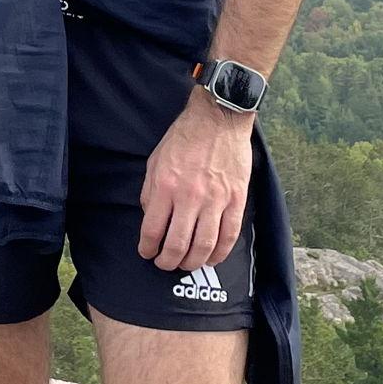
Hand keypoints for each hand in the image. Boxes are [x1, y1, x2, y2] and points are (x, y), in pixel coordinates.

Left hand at [138, 93, 251, 273]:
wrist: (218, 119)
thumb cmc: (184, 138)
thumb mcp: (155, 160)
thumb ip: (150, 191)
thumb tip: (149, 218)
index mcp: (166, 186)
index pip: (152, 229)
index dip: (147, 248)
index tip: (146, 253)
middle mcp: (190, 196)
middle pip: (178, 244)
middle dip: (168, 261)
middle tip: (164, 264)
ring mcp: (216, 200)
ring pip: (204, 246)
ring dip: (193, 262)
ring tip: (185, 264)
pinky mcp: (236, 200)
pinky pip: (229, 236)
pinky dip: (220, 254)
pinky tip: (211, 258)